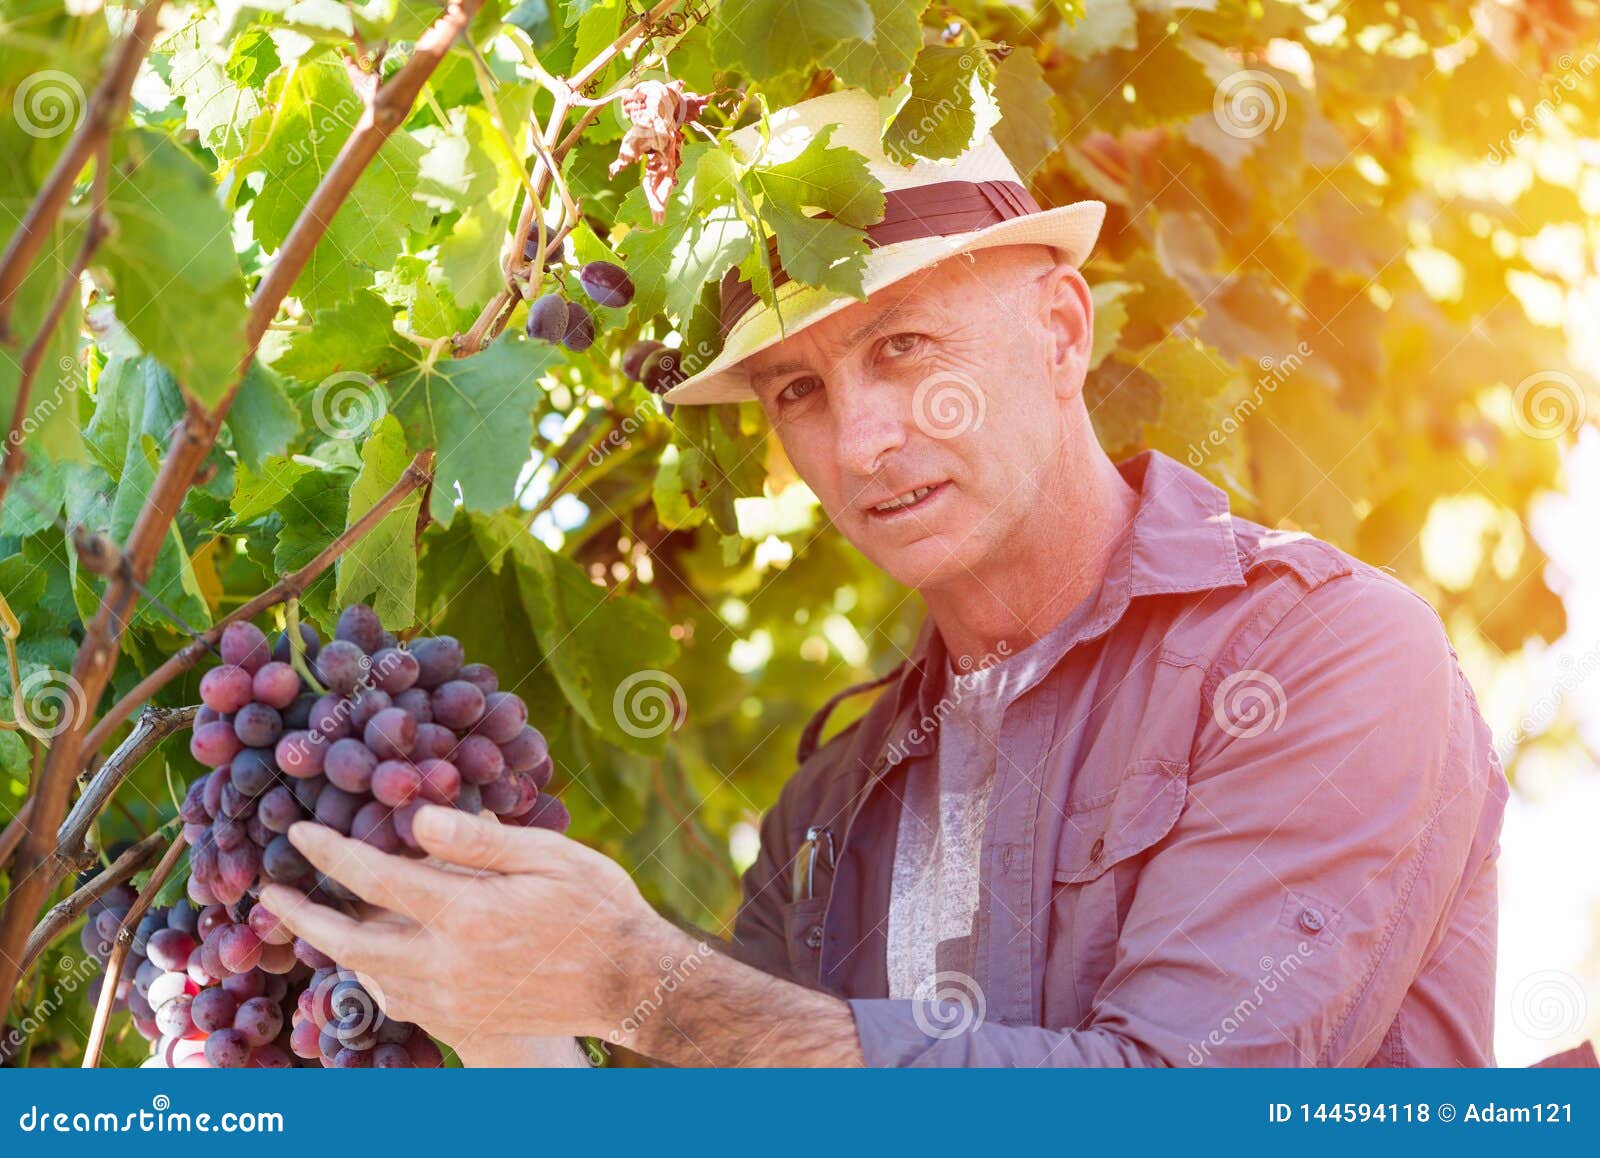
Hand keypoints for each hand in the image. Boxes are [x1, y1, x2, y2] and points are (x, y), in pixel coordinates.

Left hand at [258, 807, 675, 1048]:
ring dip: (334, 946)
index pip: (376, 878)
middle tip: (269, 893)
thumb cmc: (597, 906)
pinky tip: (372, 954)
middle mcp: (448, 965)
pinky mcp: (462, 1023)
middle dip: (301, 916)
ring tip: (313, 919)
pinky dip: (372, 973)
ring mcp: (451, 1001)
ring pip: (368, 976)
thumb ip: (478, 840)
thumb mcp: (549, 855)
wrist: (630, 984)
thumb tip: (417, 816)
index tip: (301, 832)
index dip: (330, 852)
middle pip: (349, 942)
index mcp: (467, 914)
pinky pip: (397, 999)